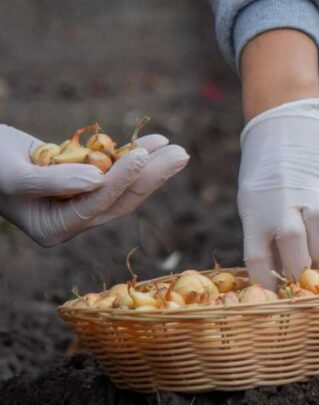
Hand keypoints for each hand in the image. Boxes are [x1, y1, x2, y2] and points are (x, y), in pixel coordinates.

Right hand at [0, 125, 189, 245]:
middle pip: (119, 199)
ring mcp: (80, 201)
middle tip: (181, 155)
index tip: (142, 155)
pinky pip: (115, 169)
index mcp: (54, 229)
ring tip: (177, 149)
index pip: (95, 206)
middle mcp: (72, 221)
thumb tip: (97, 179)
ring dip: (151, 165)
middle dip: (151, 176)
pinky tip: (158, 142)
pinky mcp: (85, 181)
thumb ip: (53, 181)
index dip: (120, 180)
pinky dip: (133, 154)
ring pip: (123, 185)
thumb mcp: (13, 174)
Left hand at [238, 97, 318, 287]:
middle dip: (298, 270)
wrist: (287, 124)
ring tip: (315, 245)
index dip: (267, 283)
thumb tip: (279, 276)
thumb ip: (264, 236)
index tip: (276, 291)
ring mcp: (314, 196)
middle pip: (294, 256)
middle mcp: (283, 205)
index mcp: (255, 211)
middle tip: (300, 266)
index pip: (257, 262)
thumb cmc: (268, 173)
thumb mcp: (253, 201)